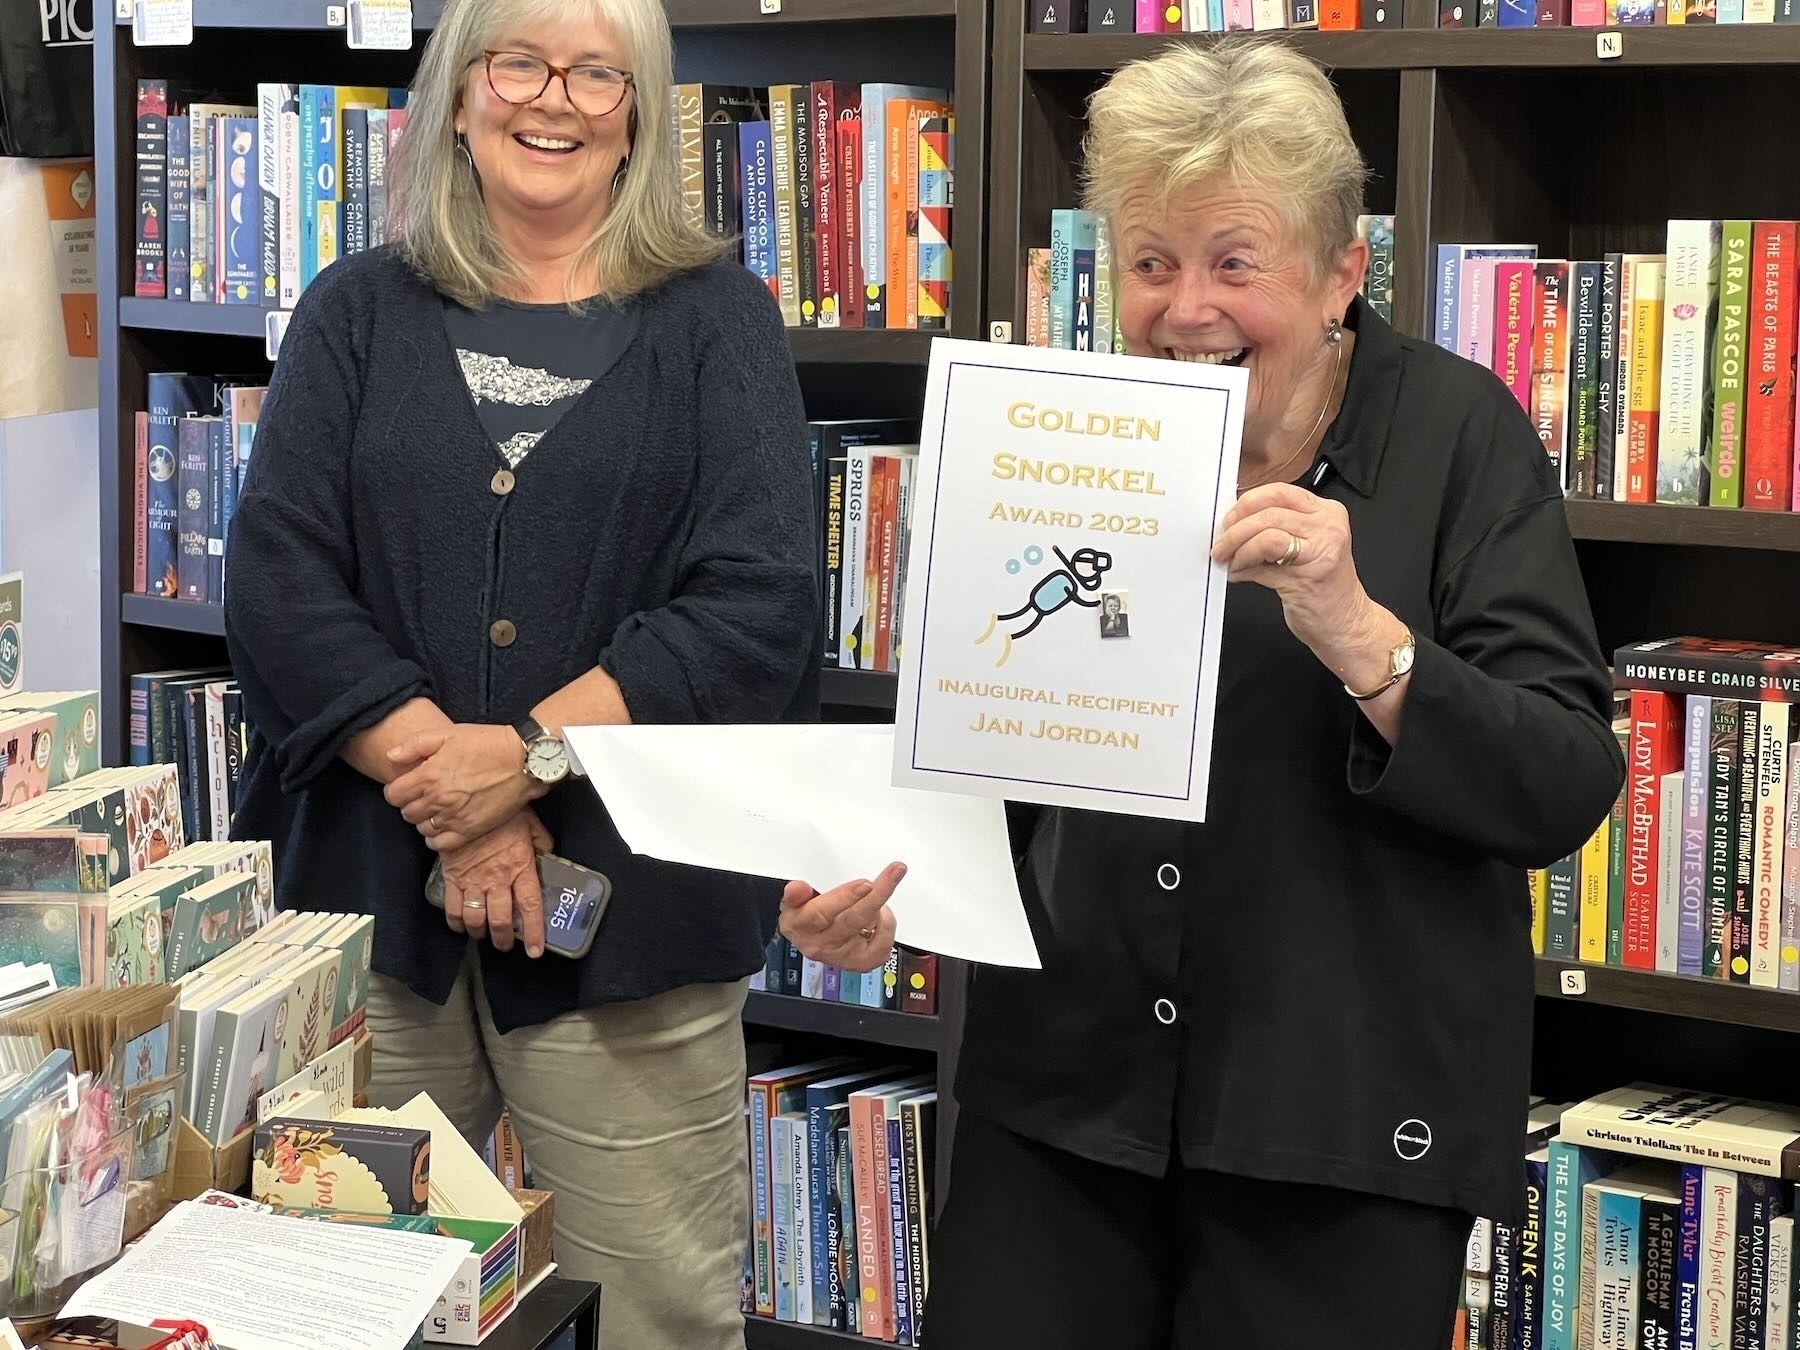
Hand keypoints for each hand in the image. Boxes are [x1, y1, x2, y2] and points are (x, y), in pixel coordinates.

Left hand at [385, 723, 540, 850]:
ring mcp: (454, 818)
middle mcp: (438, 800)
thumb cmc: (488, 743)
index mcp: (429, 775)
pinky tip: (443, 826)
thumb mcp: (449, 733)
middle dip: (410, 803)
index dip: (397, 789)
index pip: (393, 794)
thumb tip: (390, 756)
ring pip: (422, 828)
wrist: (524, 761)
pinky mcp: (470, 830)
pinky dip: (436, 838)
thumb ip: (414, 745)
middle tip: (423, 795)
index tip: (406, 785)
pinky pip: (441, 844)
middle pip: (406, 813)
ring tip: (436, 809)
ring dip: (424, 820)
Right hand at [438, 808, 553, 955]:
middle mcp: (497, 879)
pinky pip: (452, 907)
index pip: (530, 905)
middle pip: (499, 920)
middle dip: (503, 939)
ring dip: (480, 933)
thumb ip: (541, 843)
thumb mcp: (531, 824)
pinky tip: (461, 925)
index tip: (536, 950)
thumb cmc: (503, 812)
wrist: (468, 800)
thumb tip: (547, 855)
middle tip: (506, 945)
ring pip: (475, 918)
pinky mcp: (452, 876)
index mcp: (520, 867)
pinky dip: (456, 921)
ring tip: (483, 936)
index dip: (534, 931)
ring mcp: (473, 880)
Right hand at [778, 862, 904, 972]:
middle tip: (893, 874)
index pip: (822, 913)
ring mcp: (843, 956)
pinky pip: (884, 946)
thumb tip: (797, 888)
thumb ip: (794, 893)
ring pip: (872, 931)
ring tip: (875, 894)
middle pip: (853, 921)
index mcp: (801, 926)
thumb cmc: (805, 916)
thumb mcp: (793, 901)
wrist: (811, 940)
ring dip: (881, 910)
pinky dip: (887, 928)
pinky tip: (880, 918)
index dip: (845, 898)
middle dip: (876, 896)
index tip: (865, 884)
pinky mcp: (861, 964)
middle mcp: (821, 945)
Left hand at [1210, 482, 1377, 666]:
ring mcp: (1320, 553)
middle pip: (1269, 513)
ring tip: (1231, 561)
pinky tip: (1239, 574)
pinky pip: (1264, 567)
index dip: (1246, 504)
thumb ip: (1277, 526)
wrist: (1345, 620)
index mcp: (1326, 512)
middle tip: (1221, 544)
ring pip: (1266, 537)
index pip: (1279, 492)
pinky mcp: (1306, 579)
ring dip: (1238, 550)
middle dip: (1235, 530)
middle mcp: (1327, 528)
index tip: (1230, 519)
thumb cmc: (1322, 583)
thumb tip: (1235, 522)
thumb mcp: (1305, 542)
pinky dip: (1243, 570)